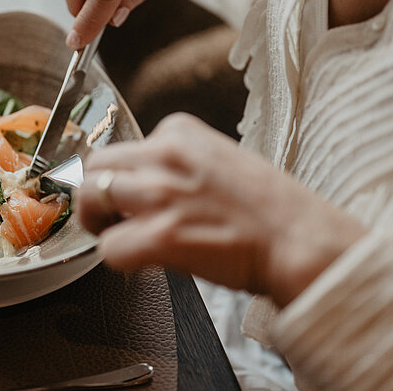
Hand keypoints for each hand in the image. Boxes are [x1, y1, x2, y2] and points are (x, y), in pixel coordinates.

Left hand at [76, 113, 366, 306]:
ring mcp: (161, 194)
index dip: (125, 177)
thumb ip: (178, 162)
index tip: (138, 196)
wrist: (300, 240)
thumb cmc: (269, 208)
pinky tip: (140, 261)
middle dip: (99, 194)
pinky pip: (108, 247)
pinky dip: (118, 258)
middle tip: (113, 218)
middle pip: (96, 166)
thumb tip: (146, 181)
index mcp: (179, 131)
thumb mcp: (219, 159)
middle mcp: (164, 155)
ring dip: (99, 223)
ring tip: (121, 236)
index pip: (123, 147)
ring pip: (91, 198)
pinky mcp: (162, 235)